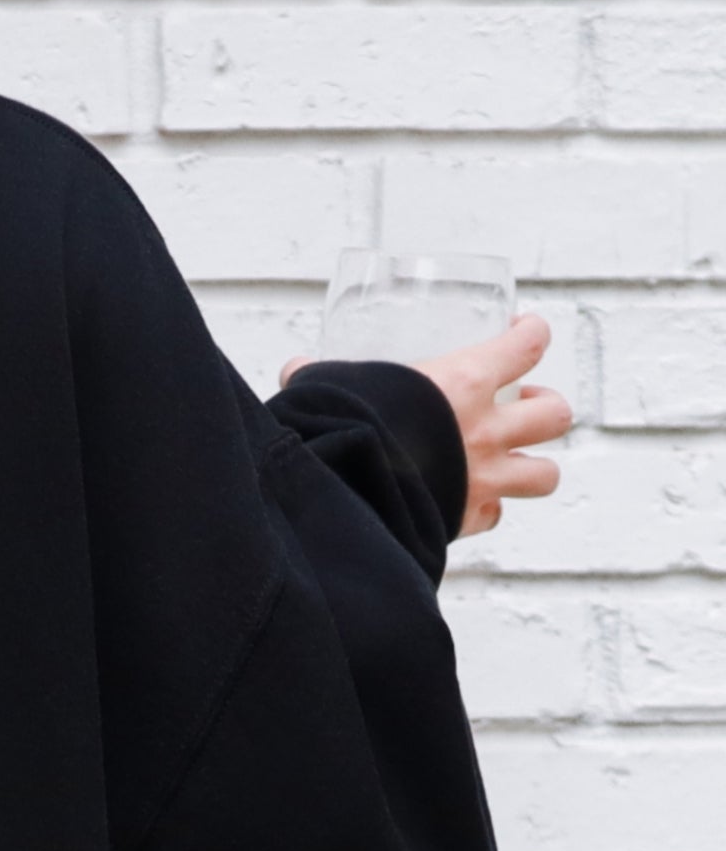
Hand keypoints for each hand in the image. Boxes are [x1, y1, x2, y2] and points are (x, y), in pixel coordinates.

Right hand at [282, 313, 572, 538]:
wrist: (341, 491)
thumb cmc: (340, 426)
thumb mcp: (331, 384)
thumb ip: (321, 374)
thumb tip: (296, 369)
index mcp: (464, 382)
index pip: (527, 345)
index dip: (531, 333)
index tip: (522, 331)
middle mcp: (486, 430)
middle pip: (555, 414)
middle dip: (545, 408)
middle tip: (521, 405)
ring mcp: (483, 479)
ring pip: (544, 475)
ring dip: (533, 467)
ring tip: (512, 460)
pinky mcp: (465, 519)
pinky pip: (493, 516)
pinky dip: (486, 509)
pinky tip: (467, 501)